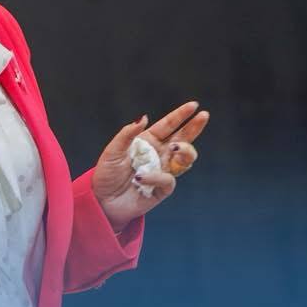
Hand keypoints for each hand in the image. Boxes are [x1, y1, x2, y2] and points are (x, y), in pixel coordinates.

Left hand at [91, 100, 208, 231]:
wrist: (102, 201)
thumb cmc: (106, 174)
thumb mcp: (112, 151)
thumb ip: (127, 134)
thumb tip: (144, 117)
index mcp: (148, 141)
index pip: (168, 126)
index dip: (180, 115)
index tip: (193, 105)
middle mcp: (159, 154)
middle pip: (183, 139)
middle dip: (194, 127)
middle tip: (204, 116)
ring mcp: (162, 171)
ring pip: (185, 159)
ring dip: (186, 151)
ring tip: (175, 147)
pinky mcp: (162, 189)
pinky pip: (168, 180)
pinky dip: (156, 177)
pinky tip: (141, 177)